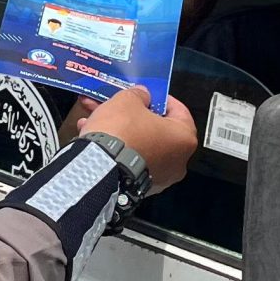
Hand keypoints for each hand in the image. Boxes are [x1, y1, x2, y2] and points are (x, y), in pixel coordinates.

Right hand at [82, 86, 199, 192]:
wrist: (99, 167)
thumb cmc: (122, 132)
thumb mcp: (128, 100)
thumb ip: (139, 95)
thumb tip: (143, 96)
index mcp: (184, 138)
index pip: (179, 111)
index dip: (161, 98)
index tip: (148, 93)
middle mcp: (177, 161)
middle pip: (155, 129)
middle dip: (133, 115)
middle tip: (119, 104)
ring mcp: (158, 177)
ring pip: (140, 145)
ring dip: (121, 131)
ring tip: (98, 118)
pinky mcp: (138, 187)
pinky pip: (129, 161)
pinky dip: (116, 148)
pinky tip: (96, 137)